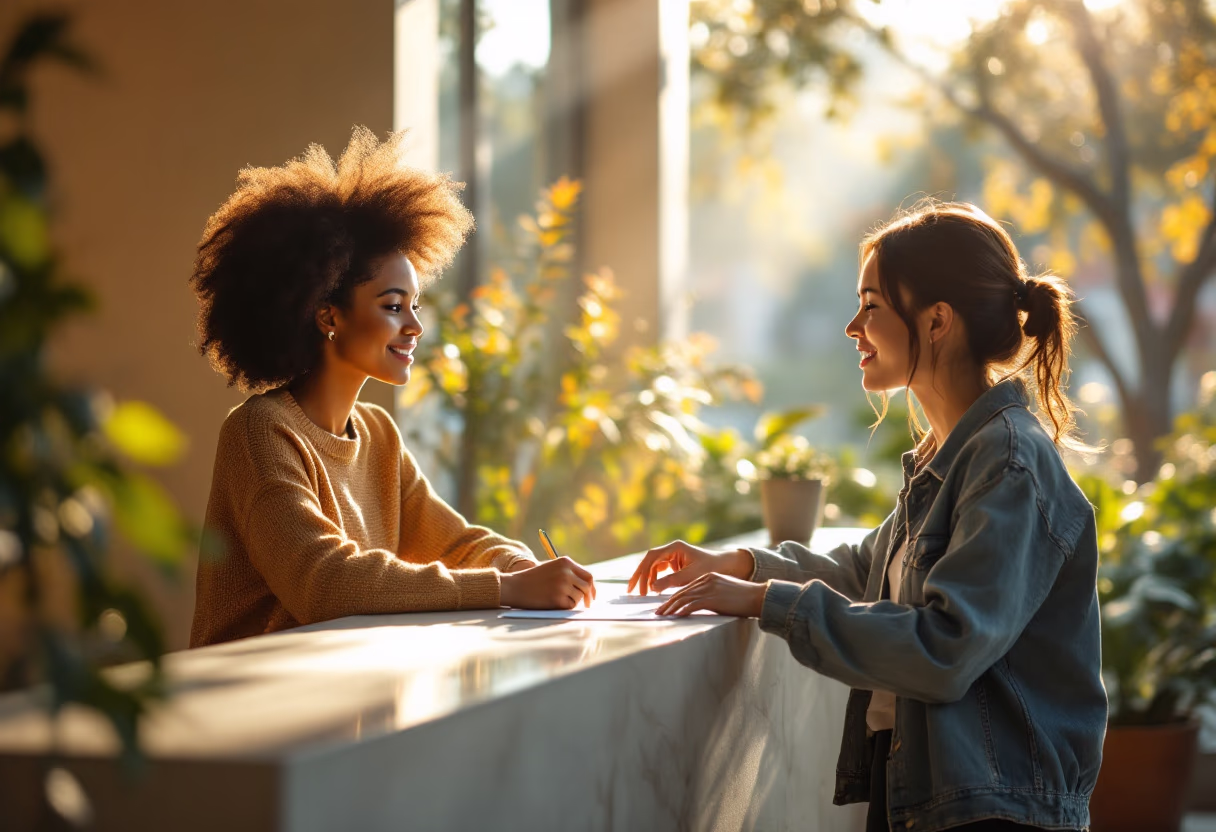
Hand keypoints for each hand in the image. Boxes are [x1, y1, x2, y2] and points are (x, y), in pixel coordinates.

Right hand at [500, 557, 595, 609]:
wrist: (515, 586)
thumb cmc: (533, 579)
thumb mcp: (552, 568)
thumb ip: (569, 573)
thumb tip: (589, 587)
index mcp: (566, 562)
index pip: (588, 575)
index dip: (592, 587)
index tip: (592, 595)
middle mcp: (566, 572)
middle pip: (587, 587)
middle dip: (588, 597)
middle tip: (586, 604)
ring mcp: (562, 585)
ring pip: (578, 597)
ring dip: (572, 601)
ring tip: (556, 598)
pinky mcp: (558, 598)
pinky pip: (570, 606)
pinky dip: (565, 606)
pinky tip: (552, 602)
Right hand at [627, 540, 752, 595]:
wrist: (726, 567)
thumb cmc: (711, 568)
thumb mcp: (691, 576)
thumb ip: (671, 581)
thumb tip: (651, 587)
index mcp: (675, 547)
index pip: (652, 558)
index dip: (644, 573)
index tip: (642, 589)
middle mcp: (671, 550)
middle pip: (648, 561)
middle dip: (639, 575)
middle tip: (630, 590)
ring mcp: (672, 556)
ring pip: (652, 566)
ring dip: (645, 579)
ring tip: (641, 593)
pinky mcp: (674, 564)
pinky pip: (659, 571)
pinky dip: (654, 580)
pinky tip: (651, 590)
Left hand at [654, 573, 766, 617]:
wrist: (759, 597)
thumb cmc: (745, 598)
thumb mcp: (725, 592)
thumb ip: (712, 596)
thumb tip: (702, 606)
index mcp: (709, 577)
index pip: (687, 587)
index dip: (674, 597)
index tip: (666, 606)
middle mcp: (707, 580)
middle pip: (682, 592)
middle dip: (668, 603)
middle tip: (658, 612)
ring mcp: (709, 588)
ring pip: (684, 598)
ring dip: (671, 608)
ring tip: (661, 616)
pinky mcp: (712, 598)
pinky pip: (692, 605)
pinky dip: (681, 611)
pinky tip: (674, 617)